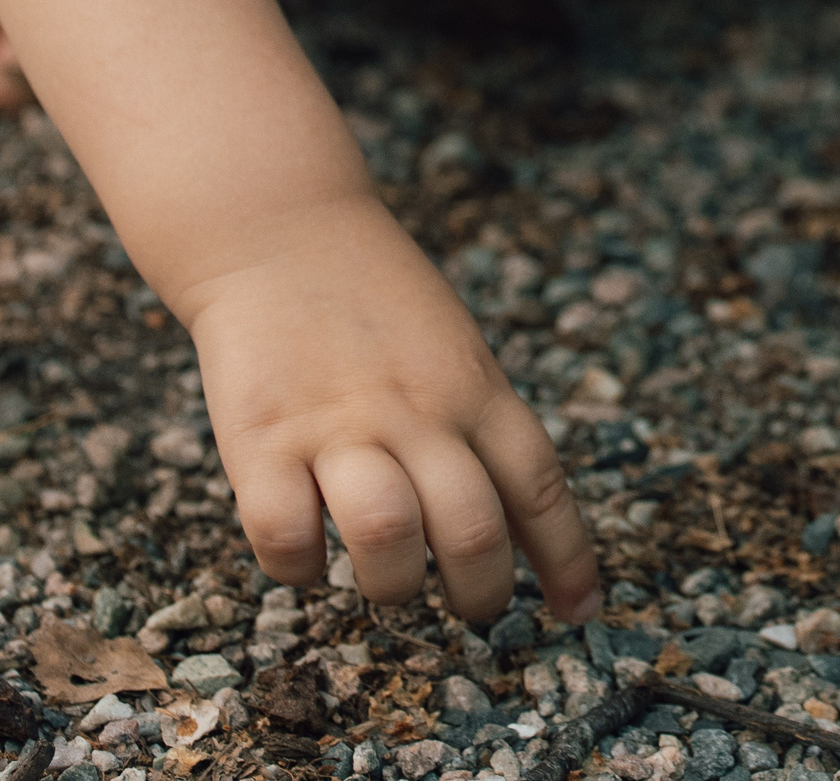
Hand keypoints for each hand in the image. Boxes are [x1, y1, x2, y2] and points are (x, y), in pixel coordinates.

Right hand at [176, 193, 600, 622]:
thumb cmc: (375, 300)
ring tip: (387, 581)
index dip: (566, 558)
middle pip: (473, 531)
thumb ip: (481, 425)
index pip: (539, 486)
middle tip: (470, 605)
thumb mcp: (456, 349)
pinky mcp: (262, 436)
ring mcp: (338, 424)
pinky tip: (307, 551)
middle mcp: (416, 410)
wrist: (280, 228)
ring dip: (393, 586)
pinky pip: (287, 537)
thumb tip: (515, 523)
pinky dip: (301, 567)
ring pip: (387, 540)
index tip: (578, 610)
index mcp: (474, 388)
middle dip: (480, 594)